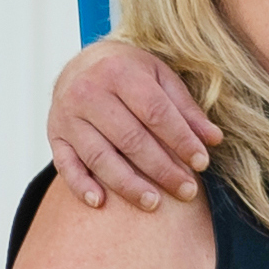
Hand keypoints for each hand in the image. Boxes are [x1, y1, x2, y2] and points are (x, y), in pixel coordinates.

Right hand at [41, 41, 215, 211]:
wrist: (82, 64)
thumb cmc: (130, 73)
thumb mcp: (162, 78)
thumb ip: (186, 109)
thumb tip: (214, 139)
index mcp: (119, 73)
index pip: (156, 113)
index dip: (181, 140)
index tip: (202, 163)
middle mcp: (88, 93)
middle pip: (129, 139)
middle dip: (161, 169)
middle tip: (187, 191)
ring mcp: (67, 116)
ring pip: (99, 157)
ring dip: (127, 184)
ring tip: (154, 203)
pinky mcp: (54, 135)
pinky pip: (65, 164)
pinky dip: (81, 185)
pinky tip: (100, 202)